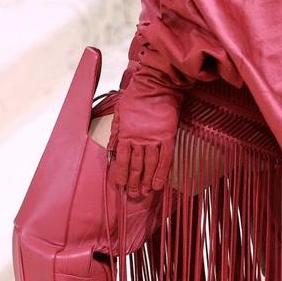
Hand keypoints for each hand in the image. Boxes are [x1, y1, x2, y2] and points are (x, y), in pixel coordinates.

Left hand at [109, 74, 182, 199]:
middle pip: (135, 165)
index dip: (120, 173)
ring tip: (144, 192)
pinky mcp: (167, 137)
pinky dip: (162, 173)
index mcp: (125, 133)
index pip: (121, 159)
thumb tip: (114, 148)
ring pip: (149, 165)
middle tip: (133, 194)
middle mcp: (139, 139)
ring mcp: (154, 139)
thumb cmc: (136, 96)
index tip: (120, 184)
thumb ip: (117, 132)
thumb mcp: (120, 112)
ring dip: (146, 180)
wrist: (156, 86)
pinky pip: (165, 159)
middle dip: (133, 181)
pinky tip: (158, 184)